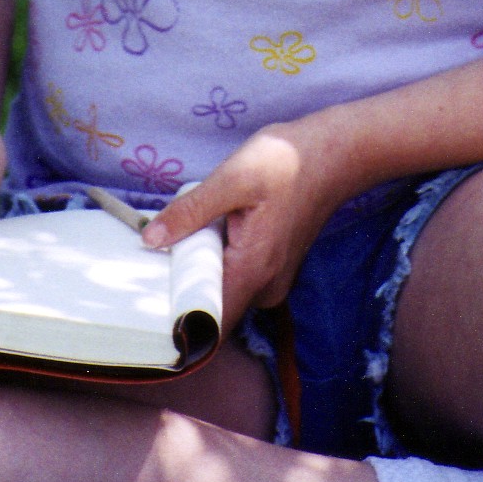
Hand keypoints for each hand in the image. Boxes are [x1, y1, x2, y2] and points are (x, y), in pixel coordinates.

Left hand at [142, 116, 354, 330]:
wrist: (335, 155)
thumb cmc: (287, 162)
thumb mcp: (233, 177)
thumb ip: (191, 211)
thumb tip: (151, 240)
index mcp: (253, 271)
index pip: (208, 326)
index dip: (175, 321)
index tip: (147, 300)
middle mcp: (265, 288)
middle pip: (212, 309)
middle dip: (182, 288)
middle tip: (156, 256)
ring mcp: (273, 280)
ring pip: (224, 292)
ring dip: (201, 271)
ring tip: (184, 237)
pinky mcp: (275, 268)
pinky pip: (238, 278)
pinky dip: (219, 262)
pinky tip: (212, 231)